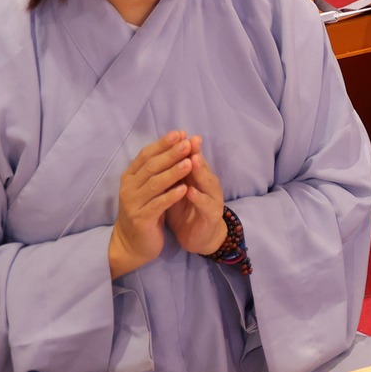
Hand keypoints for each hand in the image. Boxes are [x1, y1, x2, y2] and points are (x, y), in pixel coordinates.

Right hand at [107, 133, 195, 277]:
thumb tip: (179, 143)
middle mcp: (128, 188)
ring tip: (189, 163)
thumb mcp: (150, 188)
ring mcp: (133, 204)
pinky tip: (184, 189)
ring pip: (154, 184)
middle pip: (151, 167)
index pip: (146, 155)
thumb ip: (160, 169)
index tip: (180, 133)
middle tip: (188, 143)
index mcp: (130, 177)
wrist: (132, 244)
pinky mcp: (141, 219)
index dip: (163, 144)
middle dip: (171, 154)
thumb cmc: (145, 210)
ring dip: (173, 172)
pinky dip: (170, 196)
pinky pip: (157, 205)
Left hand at [163, 134, 227, 255]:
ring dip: (200, 171)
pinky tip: (189, 191)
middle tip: (187, 141)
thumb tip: (158, 153)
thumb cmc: (186, 210)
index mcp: (198, 177)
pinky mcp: (211, 216)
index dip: (186, 146)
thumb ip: (172, 173)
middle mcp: (208, 185)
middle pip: (202, 166)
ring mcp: (212, 199)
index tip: (177, 133)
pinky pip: (205, 205)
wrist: (199, 238)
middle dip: (194, 153)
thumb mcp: (177, 189)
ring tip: (192, 161)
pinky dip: (198, 197)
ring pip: (207, 182)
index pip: (193, 158)